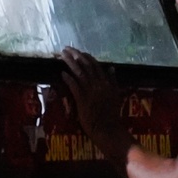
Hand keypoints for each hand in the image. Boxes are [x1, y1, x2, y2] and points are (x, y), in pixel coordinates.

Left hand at [58, 48, 131, 169]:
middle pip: (85, 65)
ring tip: (62, 55)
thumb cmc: (111, 114)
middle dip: (75, 55)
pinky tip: (62, 73)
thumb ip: (113, 81)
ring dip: (69, 62)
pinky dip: (68, 78)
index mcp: (107, 82)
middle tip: (66, 48)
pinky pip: (74, 86)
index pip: (95, 65)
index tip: (78, 51)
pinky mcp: (82, 100)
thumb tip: (112, 68)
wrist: (108, 129)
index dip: (85, 56)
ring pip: (79, 72)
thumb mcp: (116, 94)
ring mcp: (90, 91)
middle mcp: (99, 84)